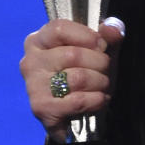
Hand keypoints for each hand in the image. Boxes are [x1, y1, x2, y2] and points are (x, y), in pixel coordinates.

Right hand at [20, 17, 124, 142]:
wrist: (74, 117)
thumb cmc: (85, 76)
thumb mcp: (97, 52)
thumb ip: (106, 37)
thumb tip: (114, 28)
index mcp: (38, 41)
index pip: (59, 28)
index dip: (87, 36)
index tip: (101, 46)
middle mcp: (30, 61)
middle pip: (73, 54)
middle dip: (100, 63)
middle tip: (105, 71)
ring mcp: (33, 85)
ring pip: (78, 78)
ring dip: (100, 83)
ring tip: (102, 86)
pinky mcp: (41, 108)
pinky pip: (77, 101)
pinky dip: (95, 100)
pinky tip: (98, 100)